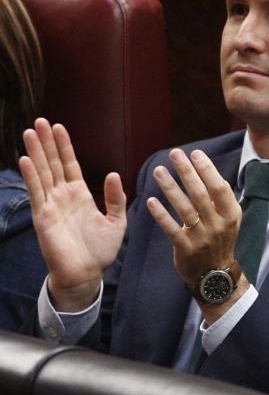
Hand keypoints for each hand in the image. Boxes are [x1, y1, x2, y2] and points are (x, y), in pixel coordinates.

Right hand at [19, 118, 126, 311]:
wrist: (87, 274)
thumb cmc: (100, 250)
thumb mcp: (116, 221)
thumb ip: (116, 198)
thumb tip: (114, 174)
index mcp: (79, 194)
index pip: (70, 164)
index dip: (64, 146)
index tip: (59, 126)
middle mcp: (63, 196)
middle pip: (52, 164)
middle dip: (47, 143)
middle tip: (39, 121)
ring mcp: (51, 205)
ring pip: (42, 173)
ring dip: (36, 153)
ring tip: (30, 132)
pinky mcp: (43, 217)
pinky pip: (37, 193)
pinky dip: (31, 176)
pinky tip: (25, 159)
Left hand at [146, 148, 244, 320]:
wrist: (215, 274)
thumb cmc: (220, 239)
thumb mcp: (229, 219)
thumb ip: (220, 198)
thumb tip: (207, 170)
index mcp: (231, 214)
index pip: (219, 187)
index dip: (207, 170)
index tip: (195, 153)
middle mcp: (218, 224)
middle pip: (200, 194)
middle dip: (187, 172)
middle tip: (174, 154)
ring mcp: (202, 237)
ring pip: (184, 209)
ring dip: (171, 188)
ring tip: (159, 171)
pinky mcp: (185, 248)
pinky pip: (171, 229)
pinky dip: (161, 215)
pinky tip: (150, 201)